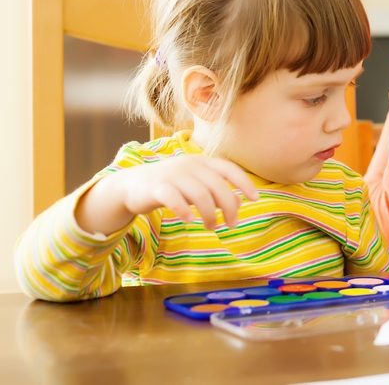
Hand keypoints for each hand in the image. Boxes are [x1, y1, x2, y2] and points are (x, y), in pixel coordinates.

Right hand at [75, 155, 259, 235]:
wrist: (133, 185)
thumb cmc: (171, 185)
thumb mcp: (196, 185)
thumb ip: (217, 191)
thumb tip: (239, 202)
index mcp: (202, 161)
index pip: (229, 169)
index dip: (244, 183)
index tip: (255, 198)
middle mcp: (190, 164)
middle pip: (217, 185)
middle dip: (228, 207)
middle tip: (232, 225)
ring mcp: (173, 174)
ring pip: (199, 194)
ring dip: (210, 213)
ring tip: (212, 227)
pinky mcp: (157, 187)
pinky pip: (174, 198)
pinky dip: (184, 210)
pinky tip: (190, 221)